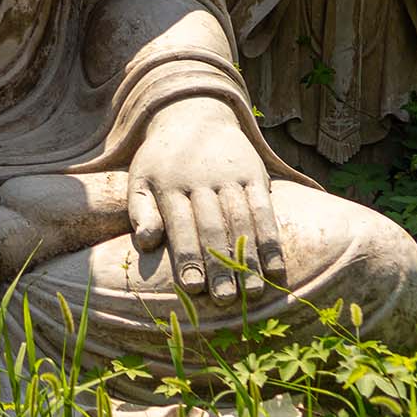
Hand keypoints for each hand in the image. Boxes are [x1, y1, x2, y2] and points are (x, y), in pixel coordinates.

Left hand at [127, 96, 284, 301]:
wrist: (192, 115)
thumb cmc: (162, 162)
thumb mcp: (140, 179)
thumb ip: (140, 211)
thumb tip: (147, 243)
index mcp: (169, 184)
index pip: (180, 226)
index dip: (187, 257)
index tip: (193, 288)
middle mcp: (201, 180)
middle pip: (213, 228)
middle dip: (219, 265)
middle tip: (225, 300)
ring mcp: (230, 177)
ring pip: (242, 222)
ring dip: (248, 259)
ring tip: (252, 293)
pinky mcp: (254, 174)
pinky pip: (265, 210)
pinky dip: (272, 240)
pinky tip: (276, 269)